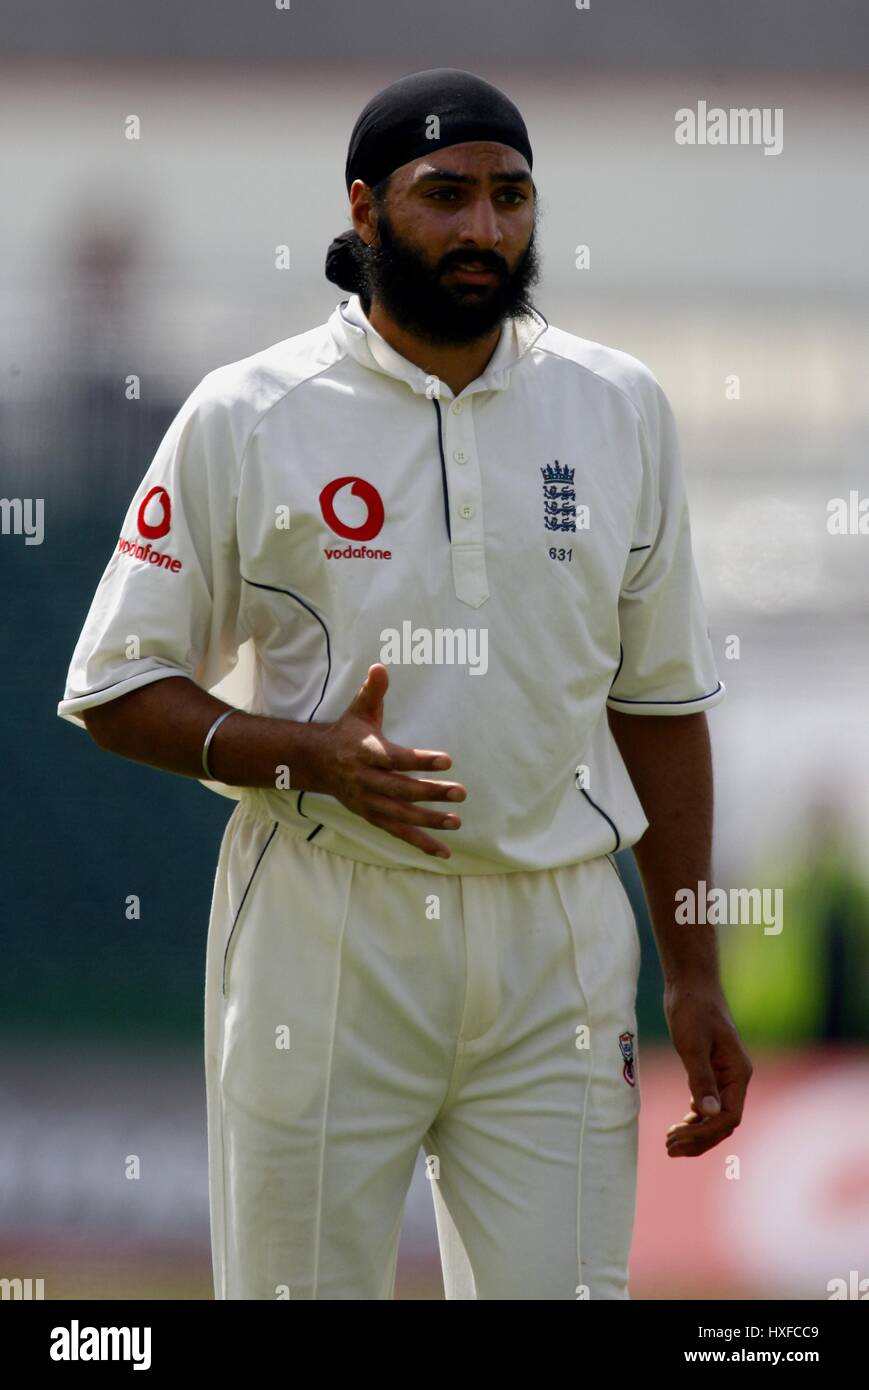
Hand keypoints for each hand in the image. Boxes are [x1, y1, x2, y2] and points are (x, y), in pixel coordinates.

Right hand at [312, 663, 466, 858]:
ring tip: (456, 821)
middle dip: (431, 793)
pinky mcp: (372, 816)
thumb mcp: (358, 709)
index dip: (421, 761)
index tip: (447, 760)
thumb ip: (373, 691)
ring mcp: (368, 802)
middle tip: (461, 792)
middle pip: (401, 790)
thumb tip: (381, 667)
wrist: (317, 762)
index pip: (396, 759)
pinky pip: (398, 833)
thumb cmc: (348, 732)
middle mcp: (366, 780)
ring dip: (429, 821)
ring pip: (401, 815)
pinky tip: (444, 852)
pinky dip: (420, 843)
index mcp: (366, 752)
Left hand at [662, 982, 752, 1157]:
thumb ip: (701, 1079)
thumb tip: (709, 1114)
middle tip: (668, 1148)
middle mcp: (736, 1078)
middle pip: (724, 1122)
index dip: (704, 1133)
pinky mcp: (712, 1070)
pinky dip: (695, 1118)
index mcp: (738, 1073)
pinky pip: (708, 1104)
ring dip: (695, 1132)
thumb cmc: (692, 1009)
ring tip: (669, 1143)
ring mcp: (725, 1075)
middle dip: (698, 1139)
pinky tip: (681, 1123)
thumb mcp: (692, 1045)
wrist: (691, 984)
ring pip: (716, 1116)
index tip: (677, 1138)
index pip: (729, 1117)